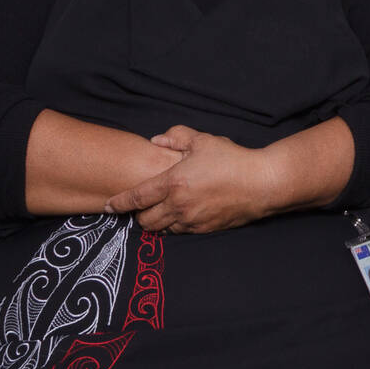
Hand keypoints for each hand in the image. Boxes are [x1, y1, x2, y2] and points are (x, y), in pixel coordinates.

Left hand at [102, 126, 283, 234]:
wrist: (261, 184)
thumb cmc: (232, 159)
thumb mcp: (204, 141)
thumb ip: (177, 137)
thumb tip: (157, 140)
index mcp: (173, 182)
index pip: (136, 197)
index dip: (119, 203)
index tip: (108, 206)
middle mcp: (178, 205)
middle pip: (144, 220)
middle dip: (138, 215)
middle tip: (141, 206)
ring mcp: (191, 220)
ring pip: (161, 229)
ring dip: (156, 222)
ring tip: (160, 211)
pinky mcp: (204, 229)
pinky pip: (180, 231)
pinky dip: (175, 225)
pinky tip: (181, 214)